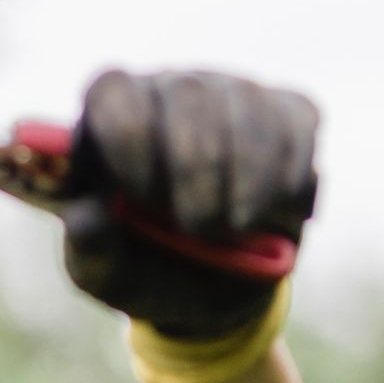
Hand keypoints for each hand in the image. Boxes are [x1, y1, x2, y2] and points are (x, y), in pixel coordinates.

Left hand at [62, 69, 318, 340]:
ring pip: (247, 109)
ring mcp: (233, 94)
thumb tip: (86, 217)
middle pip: (187, 95)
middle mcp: (171, 93)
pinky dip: (285, 182)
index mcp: (111, 124)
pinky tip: (270, 214)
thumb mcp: (110, 276)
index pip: (112, 92)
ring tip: (232, 228)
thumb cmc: (150, 270)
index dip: (130, 136)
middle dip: (196, 170)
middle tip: (195, 228)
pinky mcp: (289, 111)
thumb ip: (90, 251)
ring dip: (244, 181)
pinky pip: (296, 127)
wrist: (220, 290)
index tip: (142, 194)